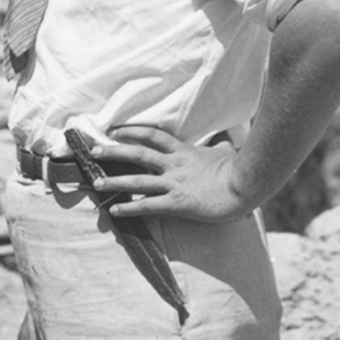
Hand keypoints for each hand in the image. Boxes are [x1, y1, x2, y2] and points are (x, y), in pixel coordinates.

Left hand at [90, 125, 251, 223]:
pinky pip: (149, 205)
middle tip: (94, 150)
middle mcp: (174, 164)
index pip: (153, 135)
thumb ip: (220, 146)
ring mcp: (174, 183)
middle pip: (138, 153)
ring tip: (96, 183)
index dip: (132, 130)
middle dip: (114, 151)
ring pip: (137, 179)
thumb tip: (226, 141)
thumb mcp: (225, 152)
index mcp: (183, 151)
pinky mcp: (177, 203)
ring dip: (114, 181)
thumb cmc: (238, 170)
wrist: (245, 185)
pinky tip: (115, 210)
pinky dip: (130, 207)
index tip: (115, 130)